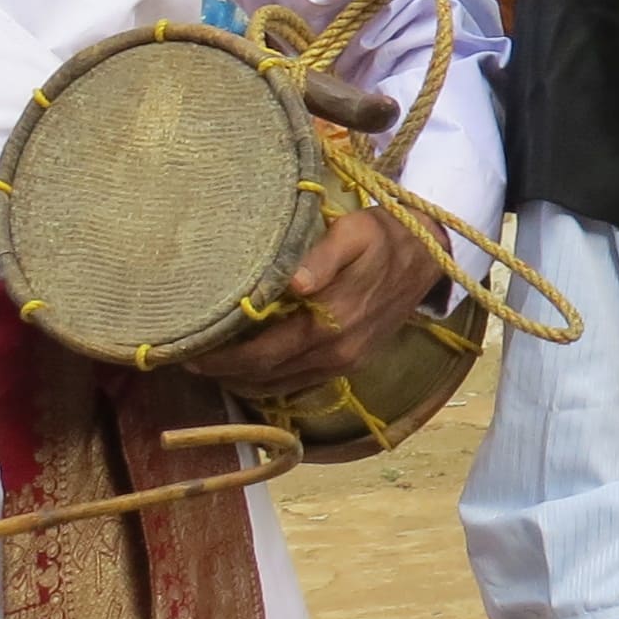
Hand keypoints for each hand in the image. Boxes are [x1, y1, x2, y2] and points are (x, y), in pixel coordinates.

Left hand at [189, 209, 428, 401]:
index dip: (225, 358)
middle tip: (190, 361)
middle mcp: (336, 350)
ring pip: (282, 385)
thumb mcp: (354, 232)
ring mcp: (346, 361)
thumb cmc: (383, 236)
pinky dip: (271, 384)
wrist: (428, 256)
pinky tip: (251, 373)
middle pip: (267, 374)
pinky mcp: (352, 363)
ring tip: (213, 369)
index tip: (192, 352)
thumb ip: (323, 257)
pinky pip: (301, 384)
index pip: (265, 352)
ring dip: (245, 382)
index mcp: (331, 320)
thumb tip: (295, 283)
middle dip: (225, 372)